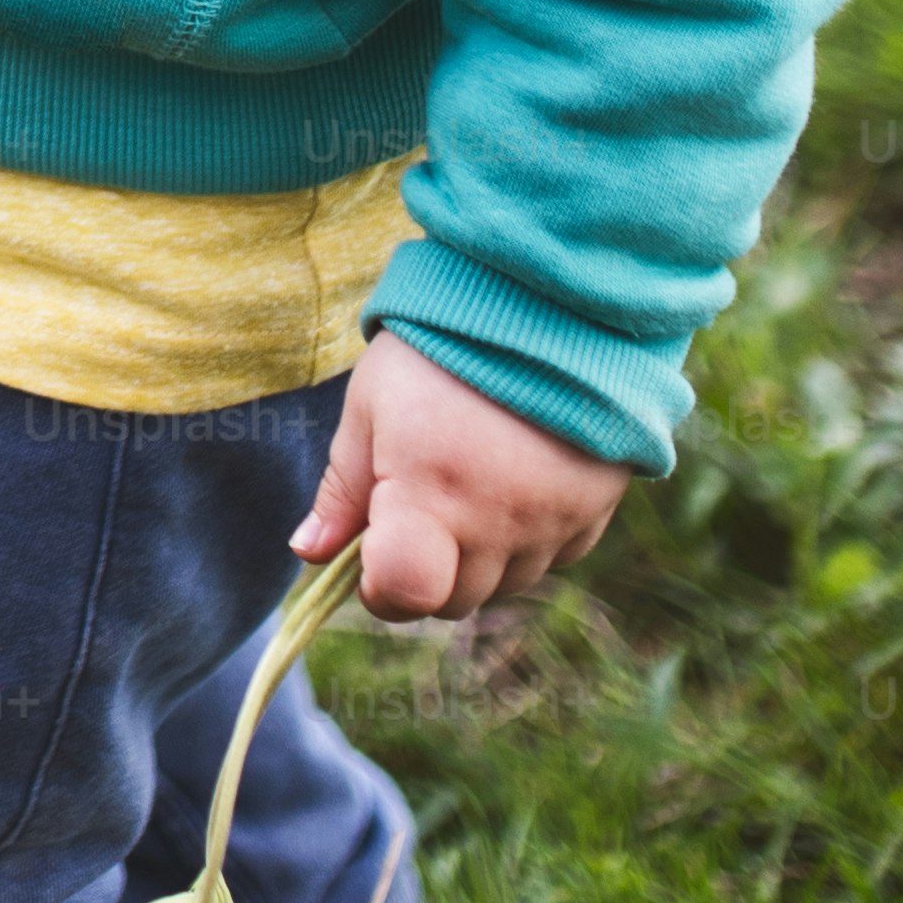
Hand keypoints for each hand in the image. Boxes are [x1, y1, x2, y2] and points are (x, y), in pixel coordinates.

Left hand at [293, 332, 632, 618]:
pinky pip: (551, 559)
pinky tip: (513, 480)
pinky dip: (525, 539)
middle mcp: (499, 523)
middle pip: (454, 598)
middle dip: (425, 568)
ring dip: (477, 556)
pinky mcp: (594, 514)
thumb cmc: (440, 348)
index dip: (380, 589)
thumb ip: (342, 488)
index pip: (405, 594)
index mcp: (432, 493)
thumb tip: (309, 553)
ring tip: (468, 478)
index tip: (371, 553)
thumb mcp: (372, 404)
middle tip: (417, 498)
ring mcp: (554, 523)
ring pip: (504, 584)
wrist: (548, 304)